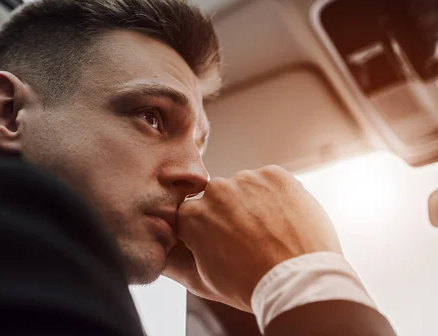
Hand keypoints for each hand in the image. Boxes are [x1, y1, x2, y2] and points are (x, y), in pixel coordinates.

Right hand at [164, 165, 341, 311]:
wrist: (299, 282)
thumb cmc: (250, 285)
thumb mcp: (202, 282)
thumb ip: (174, 263)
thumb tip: (160, 254)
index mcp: (192, 215)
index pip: (193, 214)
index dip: (208, 231)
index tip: (223, 246)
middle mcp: (215, 191)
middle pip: (218, 198)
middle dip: (229, 214)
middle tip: (249, 241)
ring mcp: (246, 179)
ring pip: (244, 187)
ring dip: (251, 203)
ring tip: (269, 232)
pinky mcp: (275, 174)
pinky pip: (269, 181)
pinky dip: (275, 195)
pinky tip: (282, 219)